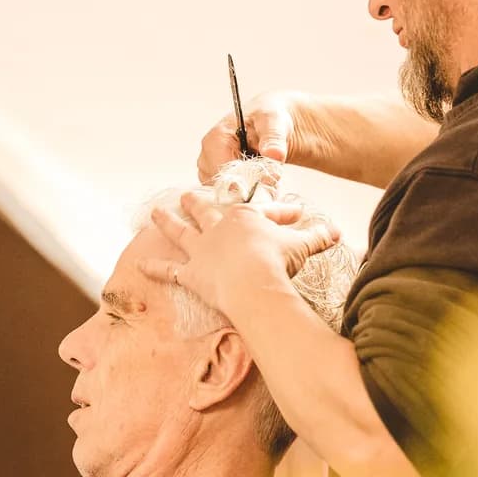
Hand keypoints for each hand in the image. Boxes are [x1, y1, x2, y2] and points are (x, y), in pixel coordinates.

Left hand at [140, 193, 340, 316]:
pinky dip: (153, 267)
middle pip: (204, 210)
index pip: (255, 208)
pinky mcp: (190, 273)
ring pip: (180, 232)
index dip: (270, 209)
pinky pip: (168, 270)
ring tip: (155, 213)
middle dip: (196, 201)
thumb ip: (318, 236)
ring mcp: (201, 249)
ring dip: (166, 222)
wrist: (256, 283)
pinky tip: (139, 263)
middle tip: (186, 193)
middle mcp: (218, 227)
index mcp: (244, 217)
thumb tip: (338, 232)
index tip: (279, 210)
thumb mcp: (303, 245)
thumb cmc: (279, 262)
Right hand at [195, 90, 328, 182]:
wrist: (269, 123)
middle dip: (248, 187)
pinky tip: (258, 182)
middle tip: (270, 179)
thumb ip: (274, 138)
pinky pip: (228, 195)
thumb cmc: (268, 118)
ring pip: (226, 193)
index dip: (247, 181)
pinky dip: (244, 193)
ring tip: (265, 177)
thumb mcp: (275, 122)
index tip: (268, 180)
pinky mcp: (215, 179)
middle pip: (223, 186)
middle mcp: (206, 156)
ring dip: (247, 191)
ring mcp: (209, 170)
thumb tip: (274, 154)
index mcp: (215, 139)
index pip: (224, 174)